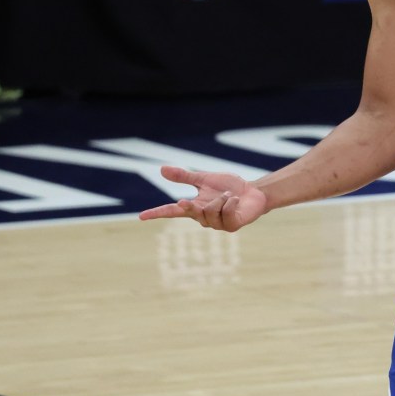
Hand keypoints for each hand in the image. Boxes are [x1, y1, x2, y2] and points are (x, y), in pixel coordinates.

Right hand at [138, 166, 267, 231]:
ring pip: (210, 211)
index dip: (157, 213)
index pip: (172, 210)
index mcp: (195, 206)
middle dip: (190, 206)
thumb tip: (161, 169)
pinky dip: (230, 202)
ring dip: (220, 199)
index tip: (141, 216)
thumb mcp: (204, 179)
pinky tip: (235, 200)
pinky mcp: (231, 226)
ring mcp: (217, 224)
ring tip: (228, 195)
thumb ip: (184, 177)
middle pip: (190, 212)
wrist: (252, 192)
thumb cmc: (228, 187)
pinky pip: (226, 213)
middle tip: (188, 200)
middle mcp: (203, 218)